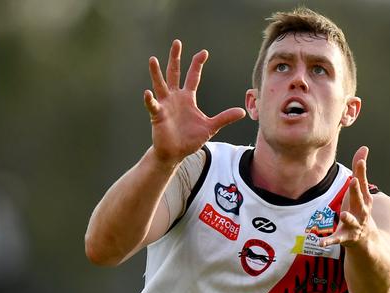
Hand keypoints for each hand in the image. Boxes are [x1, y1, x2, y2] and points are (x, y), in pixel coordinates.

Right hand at [144, 39, 245, 164]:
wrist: (176, 152)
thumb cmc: (190, 139)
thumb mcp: (211, 127)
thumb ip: (225, 118)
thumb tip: (242, 111)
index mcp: (188, 98)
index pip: (193, 77)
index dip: (197, 64)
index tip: (204, 52)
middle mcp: (175, 98)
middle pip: (174, 73)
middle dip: (176, 59)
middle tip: (177, 43)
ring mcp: (165, 105)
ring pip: (160, 85)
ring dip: (156, 73)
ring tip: (153, 60)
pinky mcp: (158, 115)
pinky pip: (152, 106)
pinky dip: (150, 100)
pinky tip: (147, 93)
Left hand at [321, 146, 373, 247]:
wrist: (367, 239)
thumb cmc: (360, 208)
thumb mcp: (360, 191)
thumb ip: (360, 170)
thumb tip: (364, 147)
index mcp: (364, 199)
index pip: (363, 184)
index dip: (362, 172)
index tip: (361, 160)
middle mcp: (361, 211)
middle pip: (359, 200)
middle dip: (357, 191)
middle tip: (354, 180)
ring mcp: (354, 225)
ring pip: (351, 220)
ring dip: (348, 217)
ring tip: (343, 214)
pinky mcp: (345, 237)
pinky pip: (336, 239)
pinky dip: (328, 241)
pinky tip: (320, 243)